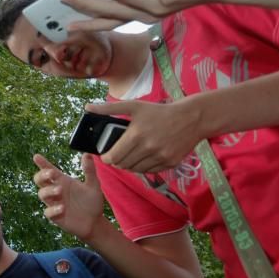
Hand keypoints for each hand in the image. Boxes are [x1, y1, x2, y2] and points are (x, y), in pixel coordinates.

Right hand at [32, 154, 104, 240]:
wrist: (95, 222)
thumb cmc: (92, 202)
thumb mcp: (93, 185)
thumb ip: (89, 170)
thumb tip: (87, 154)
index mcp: (63, 181)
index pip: (49, 170)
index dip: (42, 163)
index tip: (37, 156)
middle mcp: (55, 191)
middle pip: (40, 180)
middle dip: (42, 175)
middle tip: (51, 173)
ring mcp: (54, 203)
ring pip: (42, 194)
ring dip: (49, 191)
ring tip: (60, 190)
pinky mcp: (55, 216)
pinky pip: (48, 212)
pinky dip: (53, 209)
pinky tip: (62, 208)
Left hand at [89, 100, 203, 173]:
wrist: (191, 118)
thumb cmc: (159, 111)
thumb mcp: (134, 106)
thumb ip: (109, 108)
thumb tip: (87, 108)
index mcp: (136, 135)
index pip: (113, 157)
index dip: (106, 158)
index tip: (105, 155)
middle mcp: (148, 148)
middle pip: (123, 165)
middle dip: (116, 161)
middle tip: (116, 154)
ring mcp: (160, 157)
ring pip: (135, 170)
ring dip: (129, 165)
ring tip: (129, 156)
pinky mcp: (170, 163)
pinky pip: (150, 171)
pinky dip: (143, 167)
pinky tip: (143, 158)